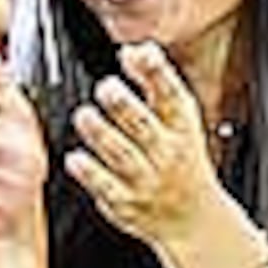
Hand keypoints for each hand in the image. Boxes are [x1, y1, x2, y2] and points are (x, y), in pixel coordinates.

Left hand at [67, 40, 233, 254]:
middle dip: (124, 105)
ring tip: (85, 115)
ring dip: (101, 134)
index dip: (155, 73)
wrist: (192, 218)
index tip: (135, 55)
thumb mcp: (179, 120)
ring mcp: (146, 179)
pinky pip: (106, 187)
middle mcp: (165, 153)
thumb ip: (156, 83)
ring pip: (122, 155)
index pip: (172, 96)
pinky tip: (76, 158)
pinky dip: (89, 173)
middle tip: (105, 87)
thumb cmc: (182, 159)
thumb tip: (132, 50)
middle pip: (144, 126)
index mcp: (181, 127)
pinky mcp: (125, 202)